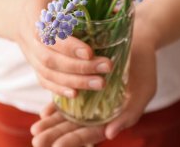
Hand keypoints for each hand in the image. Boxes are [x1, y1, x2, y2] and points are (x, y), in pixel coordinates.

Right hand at [15, 0, 112, 97]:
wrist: (12, 15)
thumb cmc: (41, 3)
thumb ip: (77, 1)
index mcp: (35, 15)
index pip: (50, 34)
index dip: (69, 46)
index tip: (89, 52)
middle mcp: (29, 38)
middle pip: (51, 58)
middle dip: (80, 66)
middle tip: (106, 67)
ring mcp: (29, 54)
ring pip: (48, 73)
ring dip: (75, 80)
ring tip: (100, 83)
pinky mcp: (32, 65)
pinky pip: (43, 80)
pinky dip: (59, 89)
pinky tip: (76, 94)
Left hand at [30, 16, 156, 146]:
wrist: (138, 43)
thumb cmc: (144, 69)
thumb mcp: (143, 92)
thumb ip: (129, 115)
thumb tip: (108, 135)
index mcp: (113, 118)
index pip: (91, 135)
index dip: (73, 141)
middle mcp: (99, 112)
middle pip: (74, 128)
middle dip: (55, 135)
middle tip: (37, 140)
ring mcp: (89, 99)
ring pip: (67, 116)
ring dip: (51, 124)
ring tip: (35, 130)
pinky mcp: (82, 84)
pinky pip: (66, 97)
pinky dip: (55, 106)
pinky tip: (43, 112)